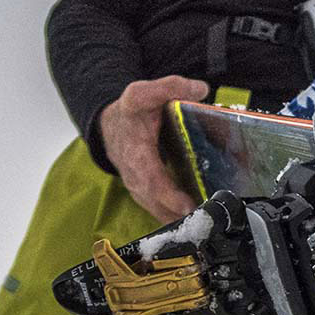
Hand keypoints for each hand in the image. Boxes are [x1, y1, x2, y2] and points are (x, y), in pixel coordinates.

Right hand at [99, 75, 208, 223]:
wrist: (109, 127)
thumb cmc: (129, 114)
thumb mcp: (143, 93)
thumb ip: (170, 87)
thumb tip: (200, 89)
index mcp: (135, 152)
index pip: (149, 177)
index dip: (167, 194)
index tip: (186, 205)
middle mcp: (134, 175)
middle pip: (155, 201)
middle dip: (178, 214)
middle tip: (205, 221)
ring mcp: (138, 187)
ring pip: (157, 210)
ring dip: (179, 221)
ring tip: (205, 227)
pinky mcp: (145, 194)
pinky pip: (160, 210)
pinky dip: (176, 218)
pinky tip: (197, 222)